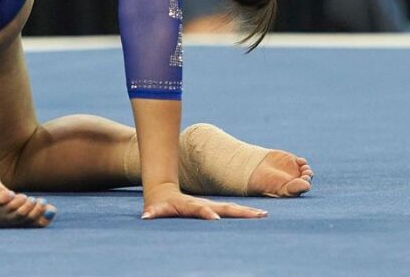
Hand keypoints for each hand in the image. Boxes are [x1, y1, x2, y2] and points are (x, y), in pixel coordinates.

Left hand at [142, 184, 265, 220]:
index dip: (206, 213)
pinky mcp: (215, 208)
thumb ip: (152, 212)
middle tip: (256, 215)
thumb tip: (146, 216)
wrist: (166, 190)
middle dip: (239, 212)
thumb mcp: (155, 208)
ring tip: (263, 214)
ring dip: (247, 212)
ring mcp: (211, 205)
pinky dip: (246, 213)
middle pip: (223, 208)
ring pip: (231, 208)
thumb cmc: (160, 204)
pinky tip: (261, 214)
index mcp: (190, 205)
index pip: (199, 209)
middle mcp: (204, 204)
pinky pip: (232, 211)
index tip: (214, 218)